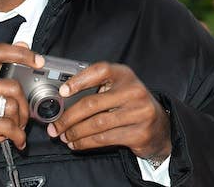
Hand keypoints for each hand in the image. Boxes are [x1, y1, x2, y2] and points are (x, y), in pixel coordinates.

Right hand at [0, 43, 44, 186]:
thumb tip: (23, 44)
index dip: (21, 54)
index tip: (38, 61)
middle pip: (12, 85)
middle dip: (24, 107)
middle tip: (22, 119)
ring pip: (11, 106)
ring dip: (19, 123)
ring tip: (13, 130)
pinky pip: (6, 126)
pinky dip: (17, 136)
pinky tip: (15, 140)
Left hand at [47, 62, 171, 162]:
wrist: (159, 125)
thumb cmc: (129, 103)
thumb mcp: (118, 87)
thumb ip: (97, 87)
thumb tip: (63, 98)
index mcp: (124, 74)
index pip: (99, 71)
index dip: (79, 80)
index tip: (62, 91)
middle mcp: (134, 91)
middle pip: (92, 103)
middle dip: (68, 117)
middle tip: (54, 126)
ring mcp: (139, 113)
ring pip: (96, 124)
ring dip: (75, 132)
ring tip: (63, 136)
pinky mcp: (139, 133)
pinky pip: (104, 139)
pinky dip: (85, 143)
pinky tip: (76, 143)